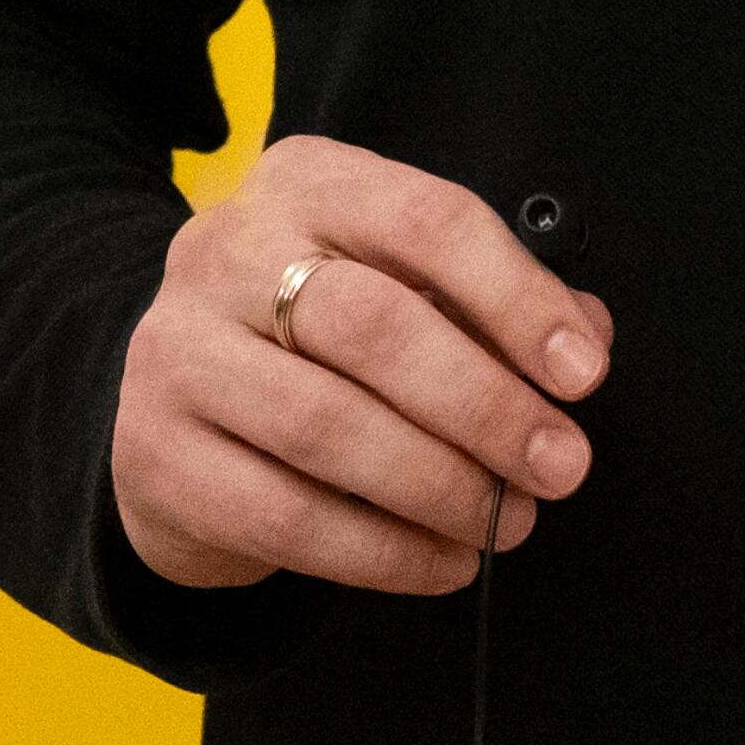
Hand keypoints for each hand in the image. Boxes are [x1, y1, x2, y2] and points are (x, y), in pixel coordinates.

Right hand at [112, 135, 612, 596]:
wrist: (174, 402)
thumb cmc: (314, 336)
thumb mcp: (396, 284)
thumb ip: (489, 302)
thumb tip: (587, 336)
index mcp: (305, 182)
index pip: (427, 219)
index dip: (517, 298)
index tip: (584, 373)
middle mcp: (227, 250)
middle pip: (374, 324)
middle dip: (485, 405)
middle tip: (562, 466)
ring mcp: (178, 351)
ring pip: (327, 426)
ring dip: (440, 486)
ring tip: (508, 520)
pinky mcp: (157, 455)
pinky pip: (285, 516)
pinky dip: (382, 552)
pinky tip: (443, 561)